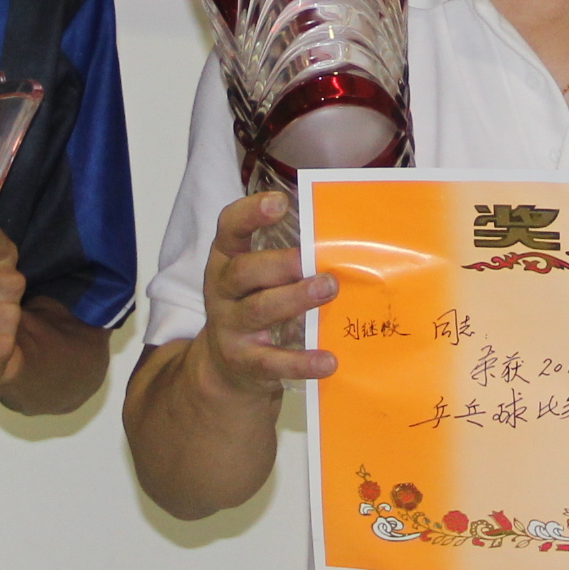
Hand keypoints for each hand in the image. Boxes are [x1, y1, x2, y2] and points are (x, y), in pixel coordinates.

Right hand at [187, 192, 338, 396]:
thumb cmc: (253, 305)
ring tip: (329, 289)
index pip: (229, 228)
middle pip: (243, 271)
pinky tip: (328, 360)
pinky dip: (300, 361)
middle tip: (311, 258)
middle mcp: (223, 291)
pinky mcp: (245, 362)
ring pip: (259, 310)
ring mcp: (231, 327)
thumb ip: (289, 258)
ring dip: (295, 298)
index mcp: (227, 259)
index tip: (280, 202)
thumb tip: (346, 239)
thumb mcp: (259, 278)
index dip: (250, 213)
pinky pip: (272, 362)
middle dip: (279, 263)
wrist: (224, 367)